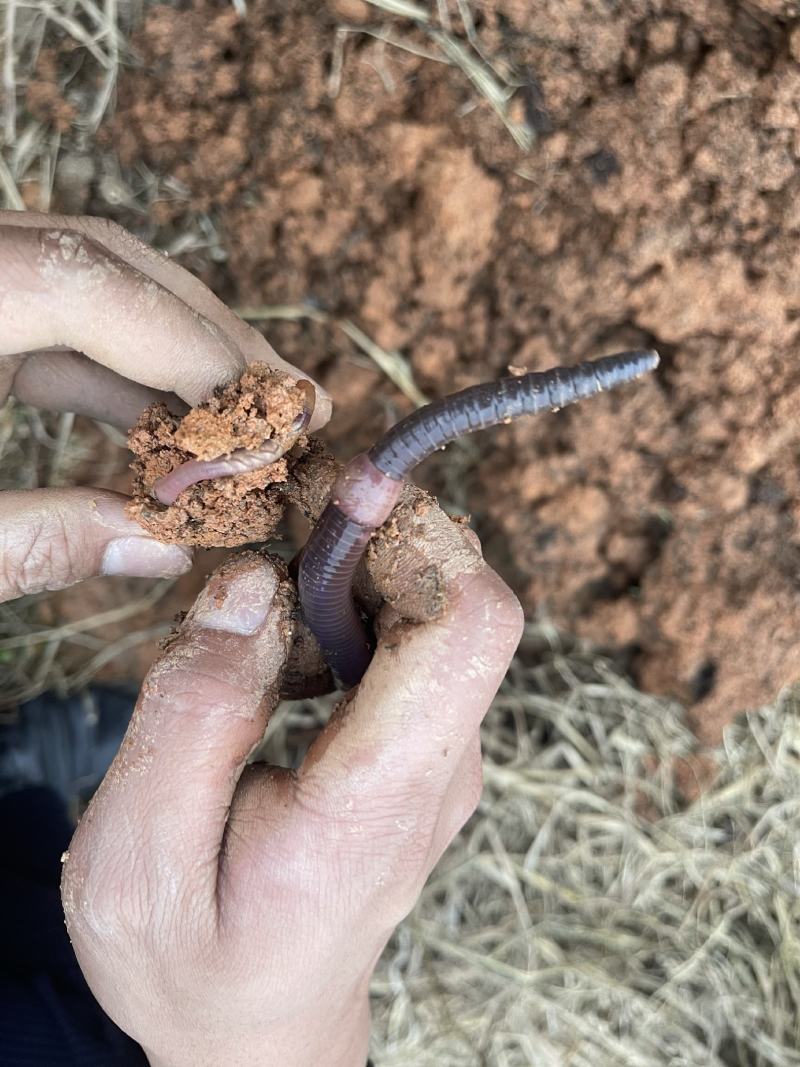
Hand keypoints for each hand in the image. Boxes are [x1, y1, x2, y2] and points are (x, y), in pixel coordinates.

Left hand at [0, 211, 329, 599]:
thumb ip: (37, 543)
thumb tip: (158, 555)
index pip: (95, 284)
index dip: (198, 355)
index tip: (265, 436)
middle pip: (114, 263)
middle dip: (216, 340)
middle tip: (295, 409)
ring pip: (97, 281)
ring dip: (179, 355)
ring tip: (250, 422)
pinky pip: (61, 313)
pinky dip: (119, 369)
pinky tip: (170, 428)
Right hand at [61, 546, 522, 1065]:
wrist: (258, 1024)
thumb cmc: (193, 960)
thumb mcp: (138, 862)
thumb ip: (190, 715)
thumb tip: (252, 585)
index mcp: (380, 798)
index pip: (469, 625)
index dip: (416, 529)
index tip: (334, 490)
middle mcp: (438, 766)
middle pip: (456, 592)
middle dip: (372, 526)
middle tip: (275, 511)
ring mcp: (439, 754)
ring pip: (429, 606)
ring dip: (352, 562)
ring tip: (259, 586)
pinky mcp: (419, 744)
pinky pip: (404, 638)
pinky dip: (345, 601)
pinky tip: (277, 634)